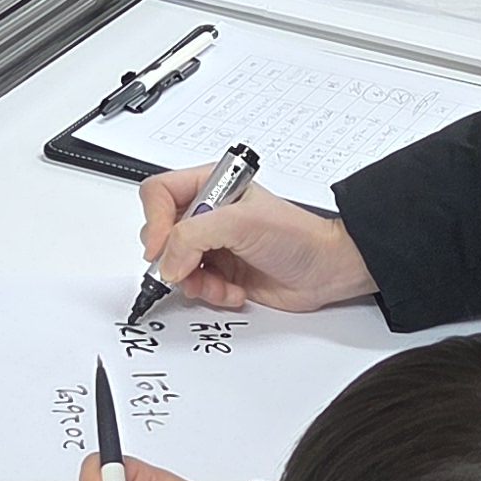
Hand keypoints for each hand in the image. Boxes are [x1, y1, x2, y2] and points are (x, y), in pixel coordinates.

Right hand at [136, 166, 376, 311]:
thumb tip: (167, 260)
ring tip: (217, 283)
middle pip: (161, 234)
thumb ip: (195, 235)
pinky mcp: (221, 272)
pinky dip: (210, 293)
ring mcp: (214, 245)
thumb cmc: (298, 236)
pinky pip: (195, 287)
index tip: (161, 246)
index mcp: (211, 186)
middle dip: (173, 258)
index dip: (153, 220)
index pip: (159, 194)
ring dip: (192, 281)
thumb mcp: (242, 223)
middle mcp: (208, 214)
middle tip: (191, 268)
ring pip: (174, 266)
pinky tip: (233, 290)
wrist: (326, 270)